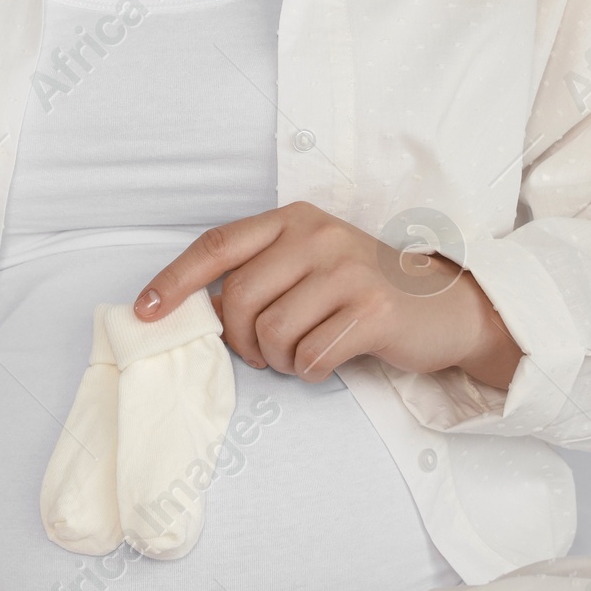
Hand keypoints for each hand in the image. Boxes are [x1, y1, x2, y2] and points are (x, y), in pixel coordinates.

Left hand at [133, 201, 522, 391]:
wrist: (444, 305)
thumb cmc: (364, 290)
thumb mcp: (311, 262)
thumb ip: (261, 273)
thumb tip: (200, 312)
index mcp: (294, 219)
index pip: (218, 246)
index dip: (175, 280)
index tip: (146, 313)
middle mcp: (318, 236)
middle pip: (240, 299)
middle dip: (242, 340)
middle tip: (264, 352)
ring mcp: (347, 271)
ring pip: (272, 333)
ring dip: (278, 360)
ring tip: (300, 355)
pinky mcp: (372, 311)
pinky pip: (310, 357)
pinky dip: (309, 372)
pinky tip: (328, 361)